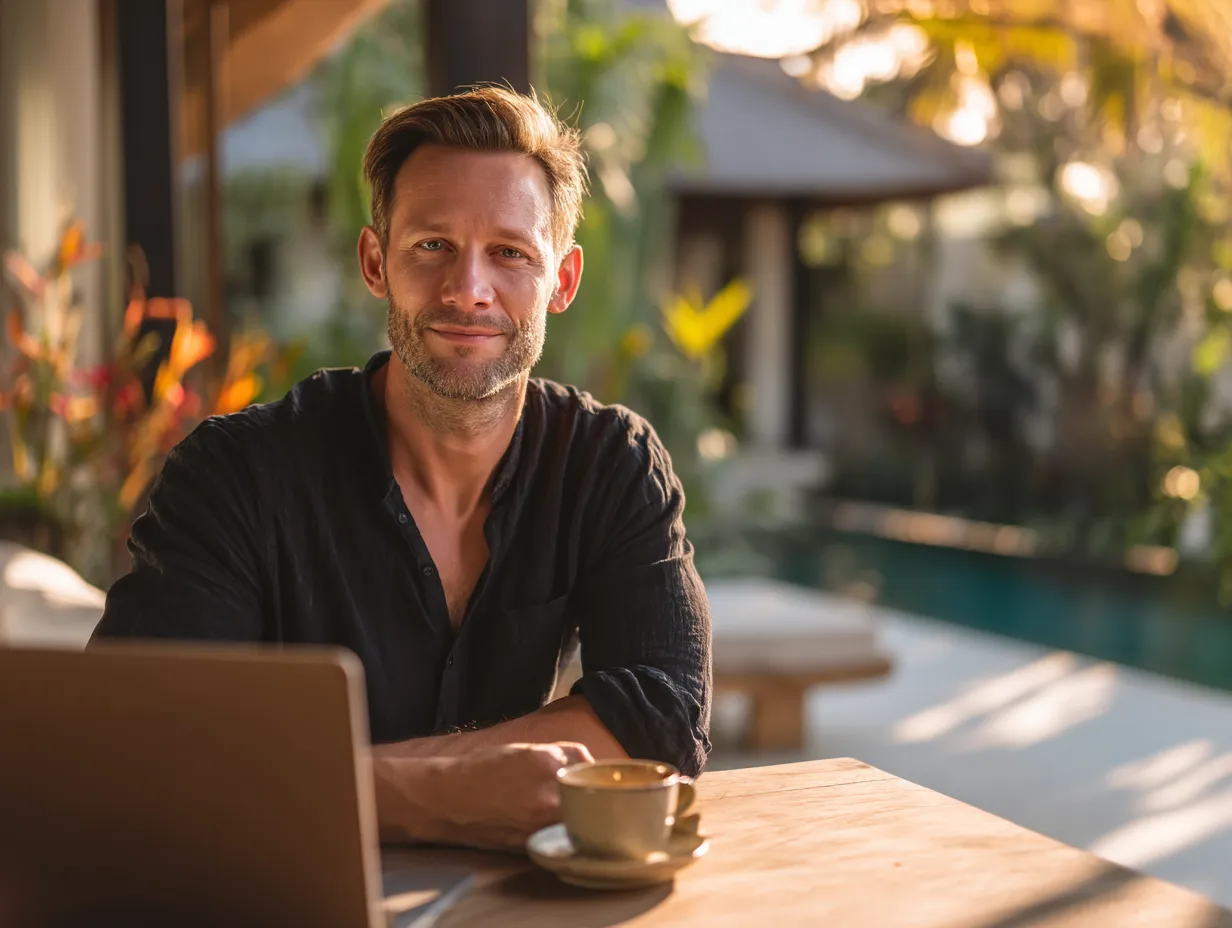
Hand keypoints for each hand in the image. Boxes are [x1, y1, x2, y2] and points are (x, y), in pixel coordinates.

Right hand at [434, 742, 593, 850]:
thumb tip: (585, 762)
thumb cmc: (483, 770)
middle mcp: (548, 796)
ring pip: (577, 817)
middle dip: (586, 789)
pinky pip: (560, 834)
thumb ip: (560, 755)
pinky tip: (549, 820)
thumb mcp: (524, 750)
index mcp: (547, 765)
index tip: (583, 767)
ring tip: (565, 804)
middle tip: (580, 787)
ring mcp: (541, 824)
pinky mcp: (534, 843)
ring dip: (577, 811)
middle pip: (587, 792)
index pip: (586, 762)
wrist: (449, 800)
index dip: (584, 765)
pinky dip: (561, 828)